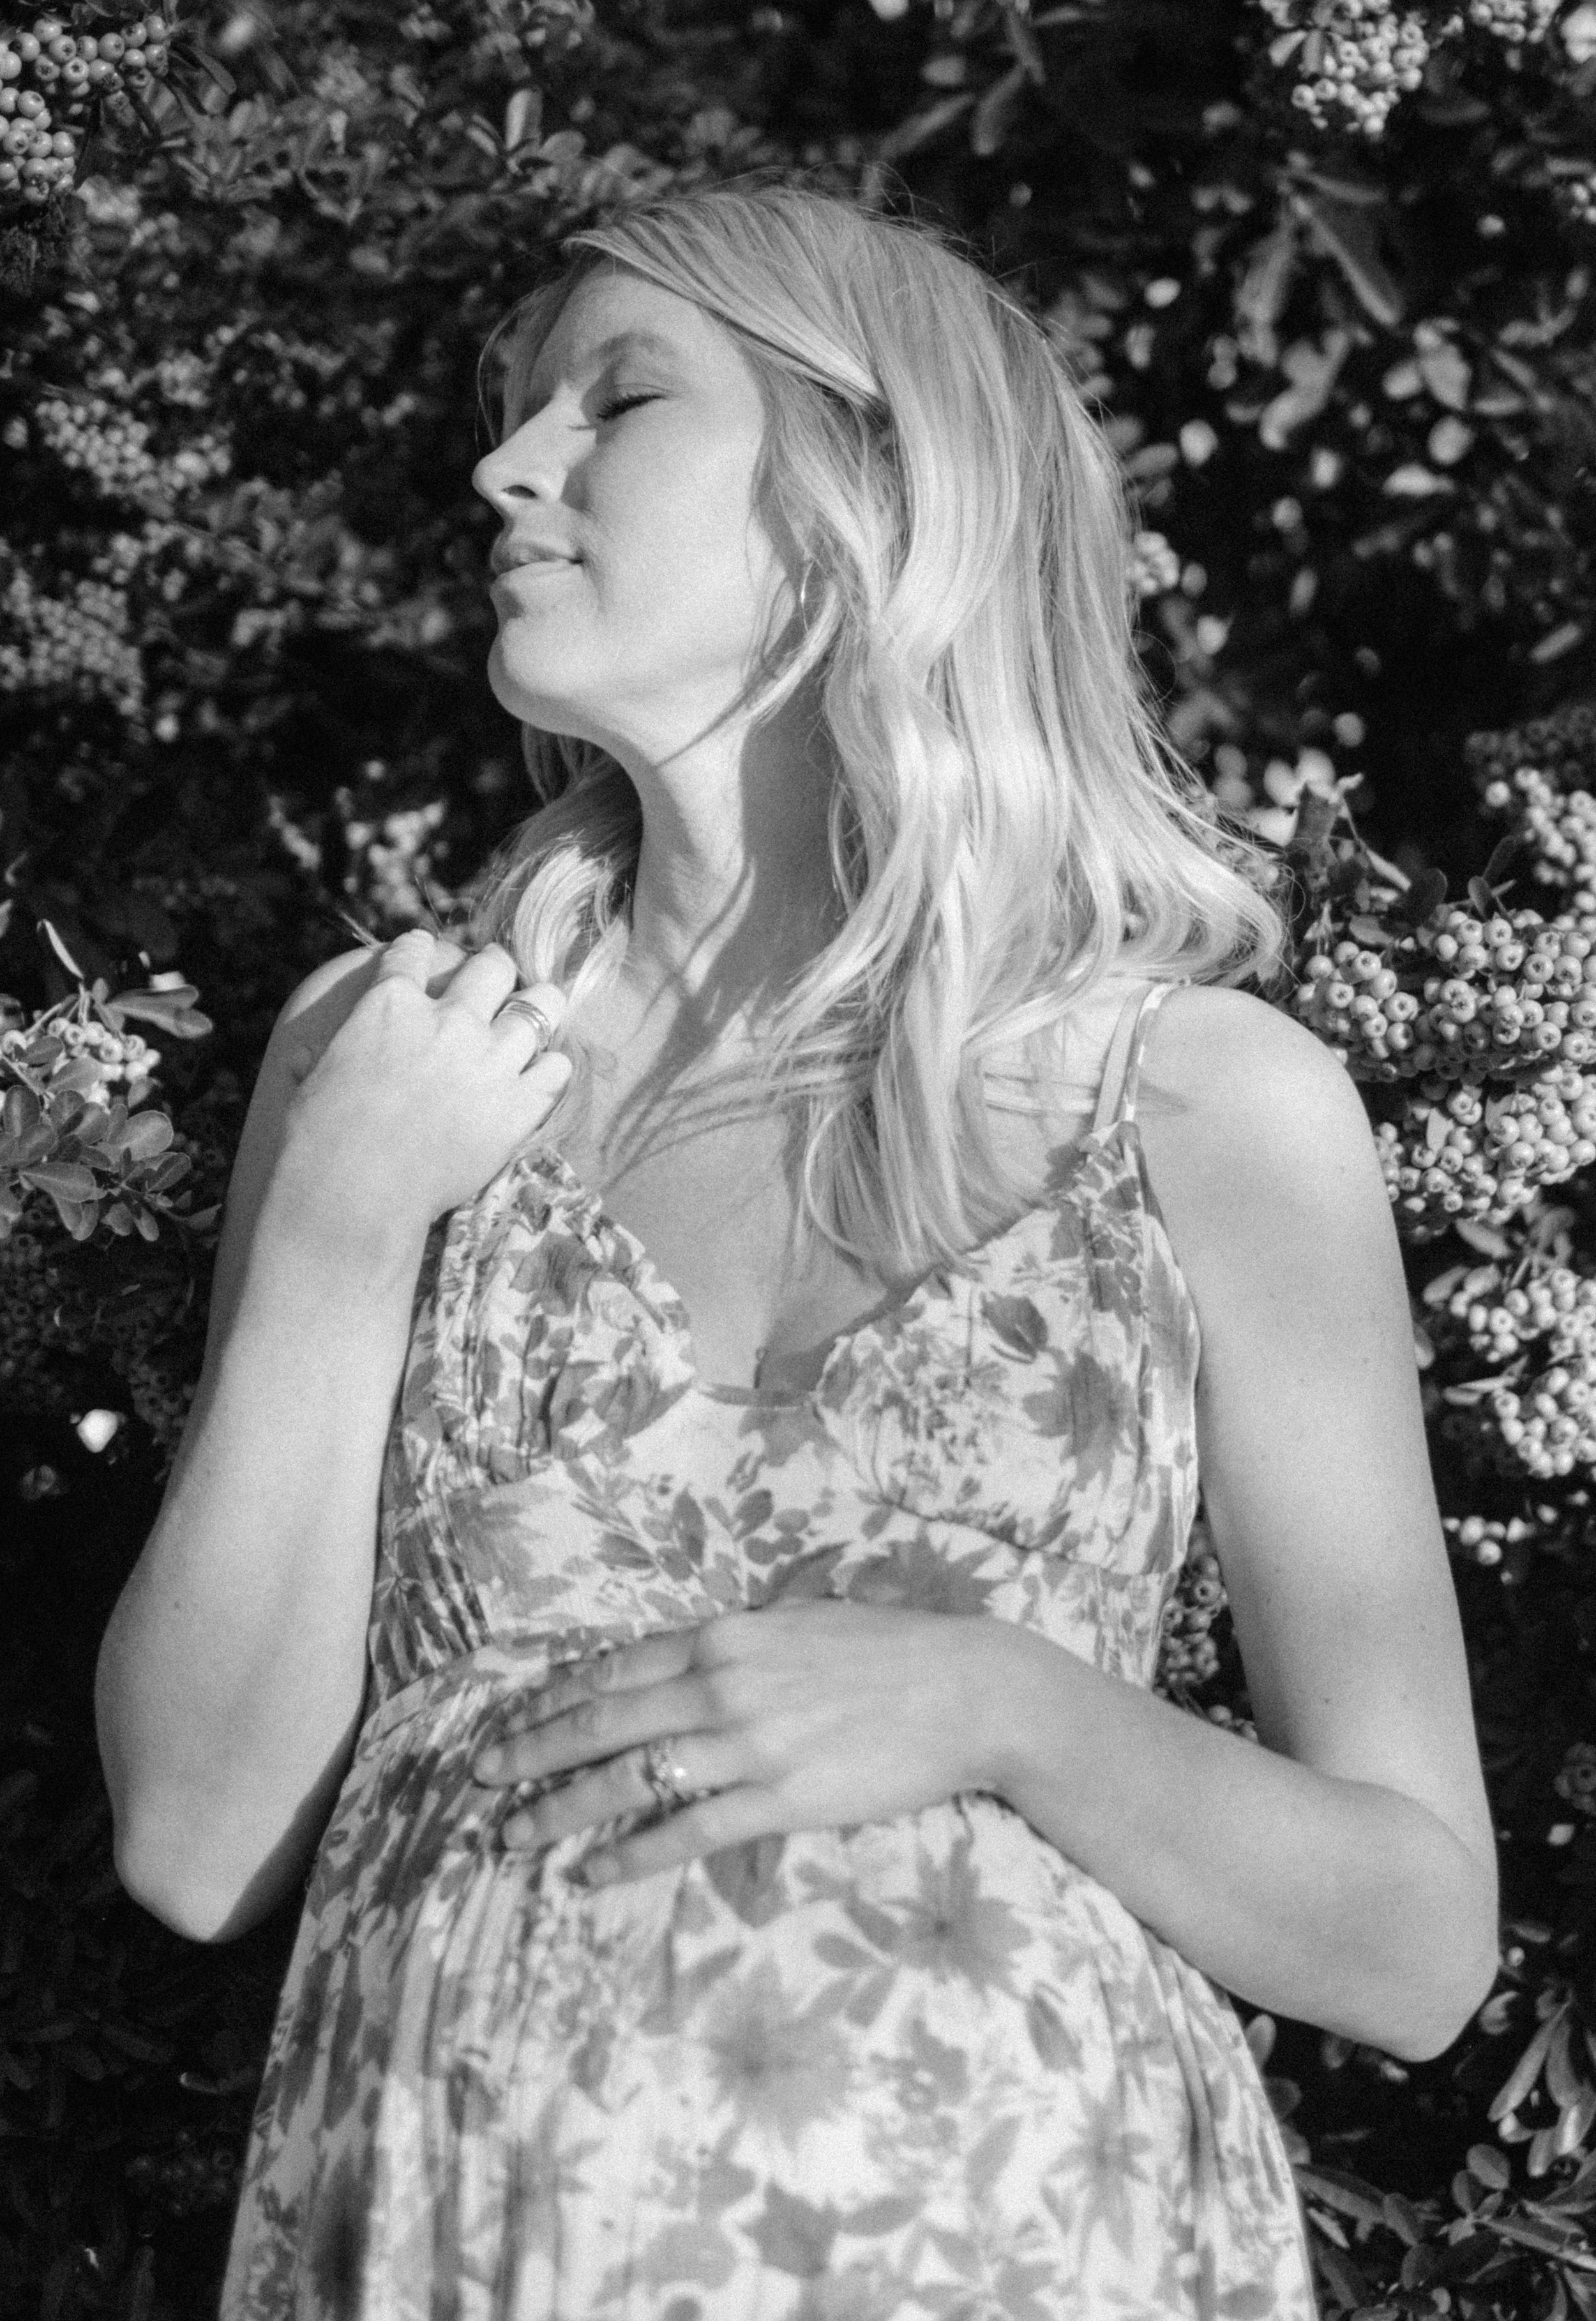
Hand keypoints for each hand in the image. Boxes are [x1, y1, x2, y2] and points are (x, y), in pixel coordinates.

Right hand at [278, 929, 572, 1243]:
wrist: (356, 1190)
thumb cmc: (320, 1138)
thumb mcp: (313, 1083)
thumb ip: (318, 1060)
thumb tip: (298, 1060)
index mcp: (391, 1004)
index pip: (413, 951)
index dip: (420, 948)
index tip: (424, 950)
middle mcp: (449, 1020)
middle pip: (493, 967)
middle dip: (494, 967)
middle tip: (494, 975)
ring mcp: (490, 1059)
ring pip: (541, 1006)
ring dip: (536, 1008)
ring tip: (534, 1015)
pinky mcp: (519, 1104)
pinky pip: (557, 1068)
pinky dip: (550, 1067)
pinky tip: (539, 1074)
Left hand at [467, 1602, 1022, 1885]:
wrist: (967, 1692)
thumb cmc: (892, 1651)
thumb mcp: (802, 1621)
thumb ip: (740, 1643)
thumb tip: (691, 1660)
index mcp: (724, 1635)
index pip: (614, 1668)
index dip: (553, 1697)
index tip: (511, 1720)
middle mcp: (722, 1685)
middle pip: (601, 1722)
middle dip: (531, 1752)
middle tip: (480, 1779)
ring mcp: (747, 1745)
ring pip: (628, 1780)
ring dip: (560, 1811)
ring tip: (512, 1837)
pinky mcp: (778, 1800)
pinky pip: (685, 1833)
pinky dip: (631, 1856)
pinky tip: (592, 1876)